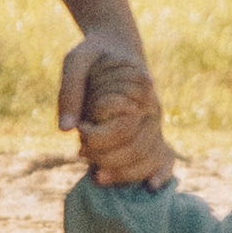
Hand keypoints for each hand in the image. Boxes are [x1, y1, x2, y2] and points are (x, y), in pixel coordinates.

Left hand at [60, 39, 175, 185]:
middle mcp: (152, 109)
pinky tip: (152, 186)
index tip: (79, 132)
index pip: (123, 129)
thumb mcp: (76, 60)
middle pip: (136, 149)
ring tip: (96, 176)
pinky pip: (165, 156)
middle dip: (105, 159)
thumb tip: (66, 129)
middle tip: (79, 152)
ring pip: (148, 158)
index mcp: (139, 89)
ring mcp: (155, 122)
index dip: (97, 139)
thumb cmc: (95, 53)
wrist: (116, 46)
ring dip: (123, 173)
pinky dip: (162, 172)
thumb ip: (70, 90)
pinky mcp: (153, 132)